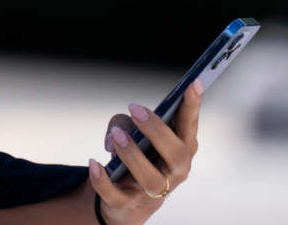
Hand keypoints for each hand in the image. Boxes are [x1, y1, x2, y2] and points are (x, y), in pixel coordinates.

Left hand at [87, 77, 202, 224]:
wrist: (127, 201)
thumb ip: (124, 124)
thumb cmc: (137, 156)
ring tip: (116, 136)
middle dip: (156, 129)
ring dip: (132, 155)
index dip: (193, 105)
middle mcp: (174, 172)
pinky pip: (116, 196)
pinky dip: (103, 180)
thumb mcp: (132, 133)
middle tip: (134, 108)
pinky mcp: (128, 206)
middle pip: (176, 152)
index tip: (194, 82)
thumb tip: (115, 134)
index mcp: (182, 149)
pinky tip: (94, 163)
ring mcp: (154, 192)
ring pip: (150, 178)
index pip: (190, 126)